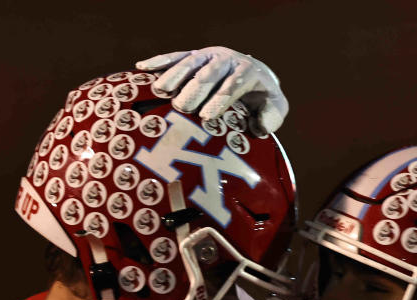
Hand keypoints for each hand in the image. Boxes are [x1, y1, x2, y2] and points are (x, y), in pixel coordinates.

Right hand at [136, 46, 287, 135]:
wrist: (254, 74)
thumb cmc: (261, 99)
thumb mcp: (274, 108)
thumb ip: (272, 117)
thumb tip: (258, 127)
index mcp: (247, 71)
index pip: (234, 84)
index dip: (220, 99)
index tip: (206, 116)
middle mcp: (227, 59)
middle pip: (209, 72)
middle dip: (195, 88)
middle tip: (182, 107)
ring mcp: (208, 56)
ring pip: (190, 62)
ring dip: (174, 75)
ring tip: (161, 91)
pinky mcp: (193, 56)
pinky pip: (174, 57)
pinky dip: (159, 62)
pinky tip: (142, 68)